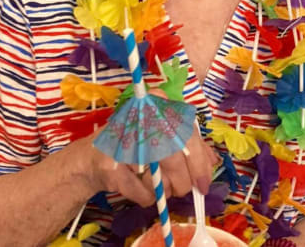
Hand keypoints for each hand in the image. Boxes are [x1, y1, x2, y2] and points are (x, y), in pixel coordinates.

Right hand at [84, 123, 218, 206]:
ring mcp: (124, 144)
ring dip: (165, 191)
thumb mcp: (164, 135)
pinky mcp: (112, 169)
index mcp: (158, 107)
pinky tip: (141, 187)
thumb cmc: (135, 143)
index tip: (204, 184)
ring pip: (160, 181)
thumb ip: (190, 144)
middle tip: (183, 189)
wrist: (92, 156)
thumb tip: (212, 161)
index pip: (188, 137)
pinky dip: (147, 197)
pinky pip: (143, 194)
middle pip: (174, 161)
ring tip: (158, 184)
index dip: (200, 164)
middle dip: (183, 183)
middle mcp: (140, 120)